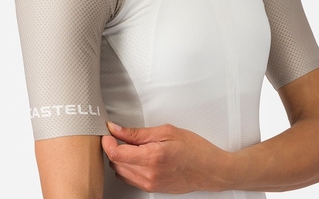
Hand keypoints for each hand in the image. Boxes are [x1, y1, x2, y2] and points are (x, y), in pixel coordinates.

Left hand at [101, 122, 231, 193]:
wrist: (210, 169)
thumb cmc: (194, 148)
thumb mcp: (166, 131)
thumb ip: (137, 132)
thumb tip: (116, 129)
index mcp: (152, 157)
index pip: (116, 153)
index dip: (107, 141)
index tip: (107, 132)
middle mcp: (148, 175)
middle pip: (115, 163)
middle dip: (113, 147)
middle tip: (119, 134)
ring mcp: (150, 184)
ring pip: (120, 172)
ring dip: (120, 157)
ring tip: (131, 144)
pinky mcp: (152, 188)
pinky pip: (130, 178)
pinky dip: (128, 166)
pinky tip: (137, 155)